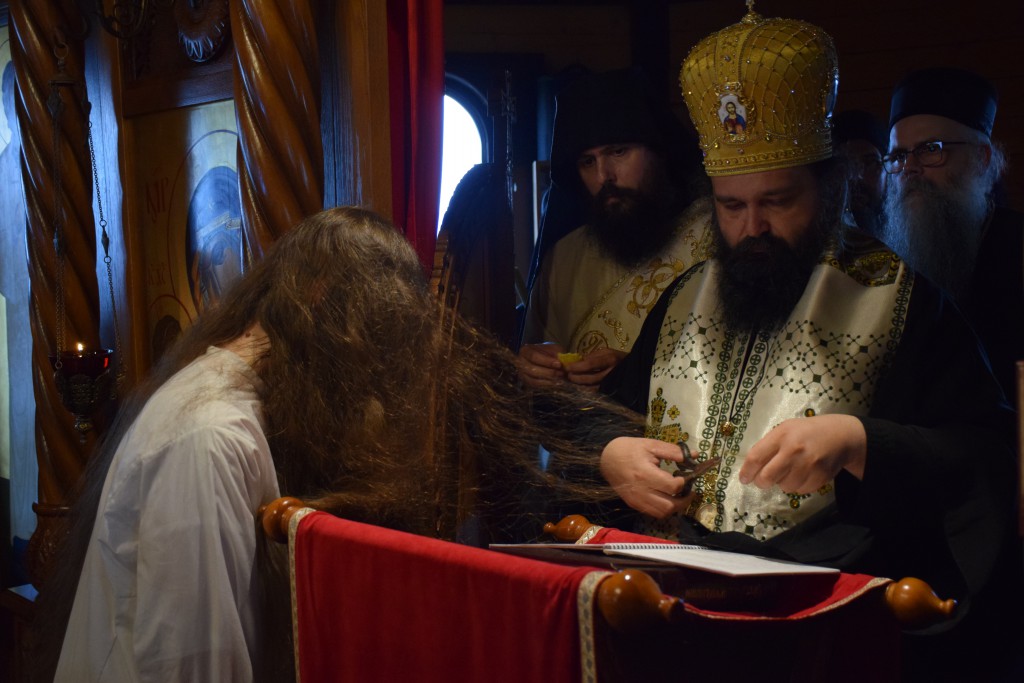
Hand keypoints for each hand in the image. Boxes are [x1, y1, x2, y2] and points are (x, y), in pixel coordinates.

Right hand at [515, 342, 566, 387]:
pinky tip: (556, 383)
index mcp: (525, 351)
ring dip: (548, 380)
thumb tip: (561, 361)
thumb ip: (556, 354)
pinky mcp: (527, 383)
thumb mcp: (553, 349)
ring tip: (560, 378)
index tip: (558, 364)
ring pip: (534, 380)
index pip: (533, 356)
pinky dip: (546, 385)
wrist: (544, 358)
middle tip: (561, 373)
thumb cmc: (548, 353)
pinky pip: (536, 387)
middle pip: (532, 370)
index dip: (546, 361)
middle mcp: (520, 363)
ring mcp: (522, 374)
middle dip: (549, 372)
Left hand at [564, 348, 627, 388]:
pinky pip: (596, 393)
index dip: (577, 367)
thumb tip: (577, 361)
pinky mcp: (611, 391)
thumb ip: (592, 356)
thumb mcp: (605, 352)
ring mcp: (612, 384)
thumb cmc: (616, 357)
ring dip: (580, 386)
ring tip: (571, 382)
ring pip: (592, 388)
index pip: (590, 364)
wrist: (633, 368)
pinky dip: (586, 390)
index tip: (567, 367)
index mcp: (610, 359)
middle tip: (567, 376)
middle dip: (576, 378)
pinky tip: (580, 387)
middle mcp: (611, 372)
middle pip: (590, 378)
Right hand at [600, 437, 693, 517]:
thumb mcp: (651, 445)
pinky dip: (664, 509)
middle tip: (690, 491)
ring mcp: (636, 500)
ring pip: (662, 513)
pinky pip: (653, 513)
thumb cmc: (629, 449)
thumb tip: (694, 455)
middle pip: (670, 505)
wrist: (606, 458)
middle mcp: (641, 491)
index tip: (685, 476)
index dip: (683, 483)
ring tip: (680, 497)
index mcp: (645, 474)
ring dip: (675, 507)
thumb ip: (673, 451)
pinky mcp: (633, 504)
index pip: (672, 486)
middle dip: (684, 500)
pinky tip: (667, 499)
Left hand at [739, 414, 866, 493]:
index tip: (743, 479)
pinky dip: (797, 486)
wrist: (840, 435)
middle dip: (761, 482)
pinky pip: (800, 490)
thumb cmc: (806, 432)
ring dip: (782, 483)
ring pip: (784, 486)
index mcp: (782, 435)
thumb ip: (769, 445)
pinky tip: (803, 474)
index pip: (756, 457)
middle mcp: (794, 450)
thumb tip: (751, 467)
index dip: (746, 472)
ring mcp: (808, 464)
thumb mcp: (785, 429)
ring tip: (789, 471)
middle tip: (762, 481)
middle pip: (767, 477)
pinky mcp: (820, 476)